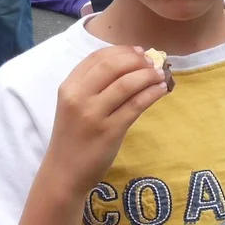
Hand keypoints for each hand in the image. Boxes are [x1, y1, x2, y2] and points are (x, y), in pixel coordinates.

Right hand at [45, 46, 169, 195]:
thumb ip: (92, 85)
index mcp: (69, 87)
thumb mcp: (73, 105)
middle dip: (137, 60)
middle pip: (113, 66)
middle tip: (153, 61)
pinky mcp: (109, 131)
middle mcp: (79, 97)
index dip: (121, 50)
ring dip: (148, 75)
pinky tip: (161, 89)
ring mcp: (93, 115)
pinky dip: (152, 93)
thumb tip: (130, 64)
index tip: (138, 51)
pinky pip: (136, 105)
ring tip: (160, 74)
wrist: (63, 173)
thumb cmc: (73, 137)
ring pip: (126, 84)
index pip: (97, 57)